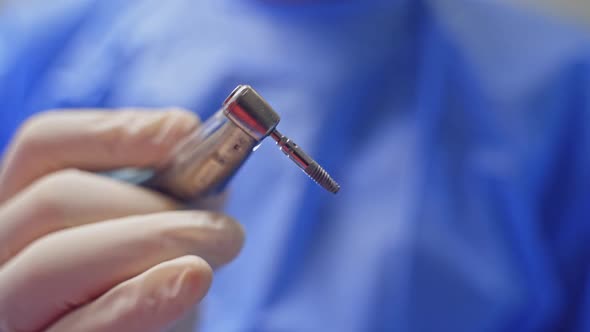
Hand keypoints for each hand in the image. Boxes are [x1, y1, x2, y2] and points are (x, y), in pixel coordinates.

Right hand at [0, 109, 244, 331]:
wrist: (157, 325)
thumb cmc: (155, 271)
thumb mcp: (160, 219)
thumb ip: (168, 180)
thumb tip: (182, 134)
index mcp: (27, 203)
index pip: (42, 144)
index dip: (113, 131)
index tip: (183, 133)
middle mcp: (5, 249)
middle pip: (54, 199)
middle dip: (150, 202)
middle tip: (222, 221)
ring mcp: (12, 308)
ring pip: (53, 259)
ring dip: (154, 242)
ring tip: (222, 244)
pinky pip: (83, 328)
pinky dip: (140, 298)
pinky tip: (192, 276)